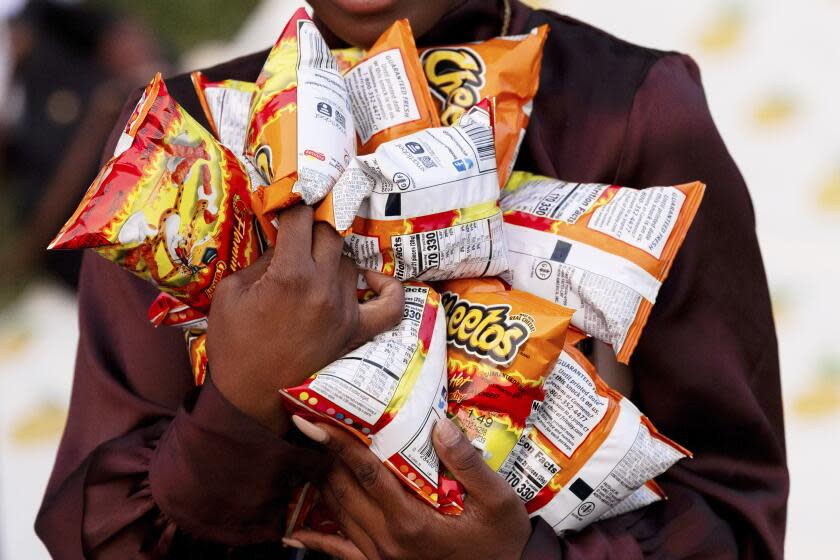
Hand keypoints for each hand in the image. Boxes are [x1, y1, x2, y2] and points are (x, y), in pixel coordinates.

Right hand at [207, 205, 403, 433]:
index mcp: (290, 274)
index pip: (301, 218)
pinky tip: (372, 278)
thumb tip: (281, 238)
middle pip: (331, 234)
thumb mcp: (231, 293)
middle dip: (313, 227)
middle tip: (298, 234)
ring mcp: (346, 310)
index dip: (293, 204)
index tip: (287, 204)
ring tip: (312, 266)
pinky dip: (387, 287)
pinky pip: (391, 305)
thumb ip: (260, 259)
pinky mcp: (358, 332)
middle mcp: (324, 287)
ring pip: (350, 263)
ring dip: (332, 258)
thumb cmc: (233, 346)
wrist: (250, 399)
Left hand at [286, 416, 531, 559]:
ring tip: (308, 455)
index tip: (314, 420)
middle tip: (309, 425)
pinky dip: (315, 542)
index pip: (365, 472)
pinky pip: (340, 554)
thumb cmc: (500, 538)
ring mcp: (381, 556)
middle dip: (323, 456)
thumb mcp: (499, 499)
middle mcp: (388, 539)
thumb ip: (467, 463)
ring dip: (321, 483)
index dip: (337, 443)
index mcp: (411, 520)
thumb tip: (439, 425)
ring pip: (338, 514)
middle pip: (343, 489)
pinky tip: (294, 532)